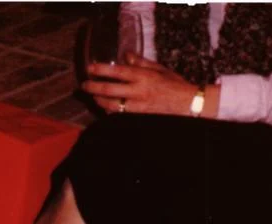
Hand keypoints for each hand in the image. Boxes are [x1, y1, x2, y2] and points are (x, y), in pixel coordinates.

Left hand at [83, 55, 214, 116]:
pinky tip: (106, 110)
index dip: (102, 70)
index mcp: (143, 77)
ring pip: (112, 107)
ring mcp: (138, 108)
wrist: (188, 105)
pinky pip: (120, 117)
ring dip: (100, 102)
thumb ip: (141, 63)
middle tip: (84, 86)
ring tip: (94, 98)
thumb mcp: (159, 69)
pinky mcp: (139, 119)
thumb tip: (127, 56)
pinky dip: (111, 113)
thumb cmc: (174, 85)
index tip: (90, 68)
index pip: (118, 72)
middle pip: (110, 91)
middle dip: (94, 88)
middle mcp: (138, 92)